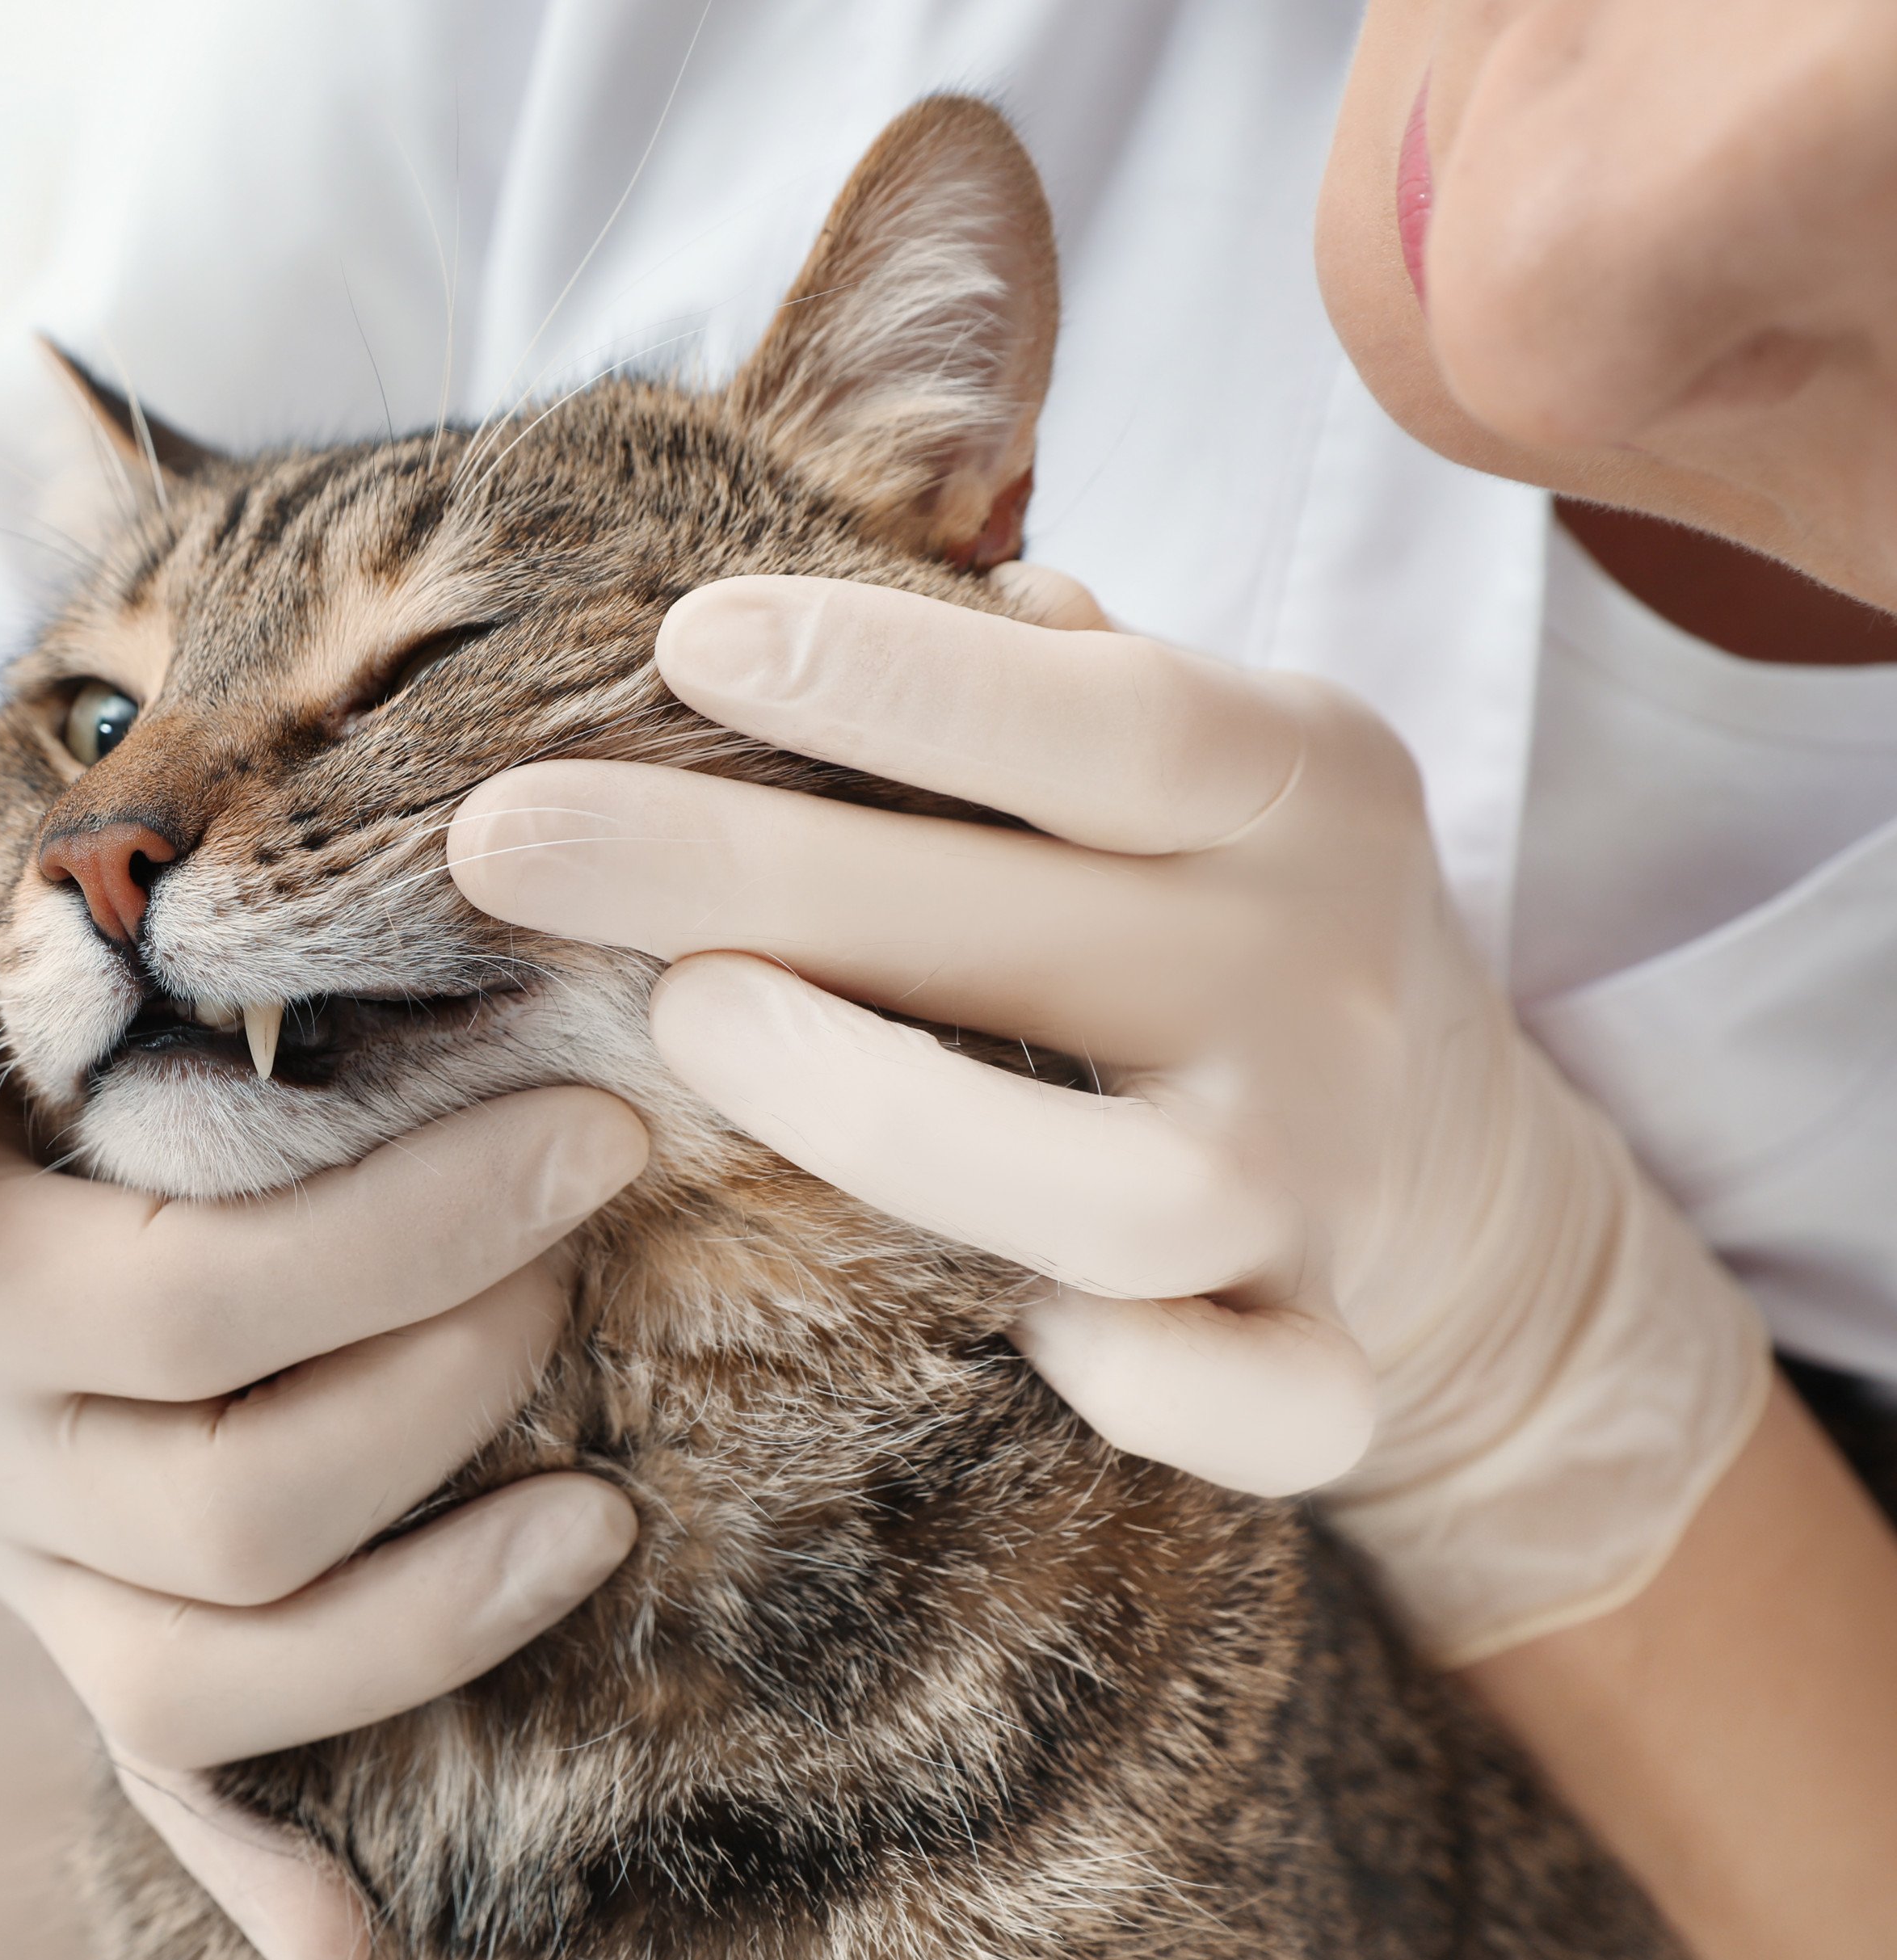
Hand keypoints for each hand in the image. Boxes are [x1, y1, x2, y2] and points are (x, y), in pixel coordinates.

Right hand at [0, 793, 646, 1959]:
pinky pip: (147, 1756)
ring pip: (205, 1667)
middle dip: (454, 1381)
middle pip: (229, 1499)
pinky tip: (348, 1939)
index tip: (596, 1133)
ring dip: (420, 1620)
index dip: (411, 1239)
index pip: (187, 1305)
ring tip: (599, 1516)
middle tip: (595, 1243)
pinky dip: (244, 1854)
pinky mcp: (57, 1597)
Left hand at [449, 570, 1772, 1664]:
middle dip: (744, 870)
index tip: (679, 638)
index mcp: (1293, 779)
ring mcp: (1320, 1175)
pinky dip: (1159, 1389)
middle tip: (506, 841)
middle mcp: (1314, 970)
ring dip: (889, 1116)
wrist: (1453, 1157)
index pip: (1102, 717)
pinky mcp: (1332, 1346)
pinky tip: (1027, 1336)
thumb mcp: (1186, 750)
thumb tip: (852, 550)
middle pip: (1031, 929)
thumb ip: (1041, 667)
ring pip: (1127, 1196)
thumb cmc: (1211, 903)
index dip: (893, 677)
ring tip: (684, 1023)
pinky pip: (1269, 1408)